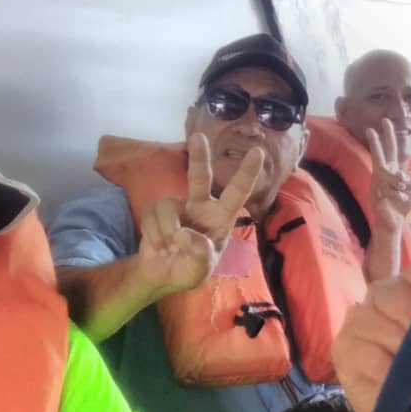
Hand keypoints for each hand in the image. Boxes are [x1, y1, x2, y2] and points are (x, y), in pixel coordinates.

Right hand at [136, 133, 262, 295]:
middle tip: (198, 137)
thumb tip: (184, 234)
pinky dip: (153, 233)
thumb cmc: (190, 269)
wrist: (163, 274)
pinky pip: (152, 215)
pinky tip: (159, 245)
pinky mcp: (157, 209)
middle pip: (200, 178)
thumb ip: (199, 254)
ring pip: (168, 208)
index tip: (258, 152)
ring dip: (165, 232)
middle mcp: (201, 206)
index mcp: (221, 218)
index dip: (247, 173)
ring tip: (168, 248)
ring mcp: (178, 205)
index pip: (237, 194)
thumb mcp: (201, 269)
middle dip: (199, 157)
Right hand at [367, 119, 410, 233]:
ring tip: (403, 193)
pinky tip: (399, 200)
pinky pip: (391, 188)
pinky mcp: (376, 192)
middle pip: (383, 153)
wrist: (393, 222)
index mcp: (394, 171)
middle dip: (384, 138)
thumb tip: (403, 174)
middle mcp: (384, 174)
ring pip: (392, 175)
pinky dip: (399, 195)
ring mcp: (378, 182)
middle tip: (384, 120)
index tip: (386, 122)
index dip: (390, 138)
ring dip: (400, 184)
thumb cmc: (401, 205)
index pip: (392, 151)